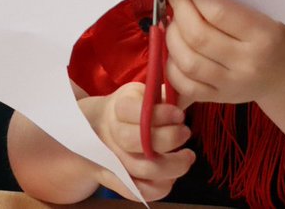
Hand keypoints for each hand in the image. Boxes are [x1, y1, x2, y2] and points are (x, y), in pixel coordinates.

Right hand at [92, 83, 193, 201]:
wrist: (97, 127)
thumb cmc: (129, 108)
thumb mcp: (140, 93)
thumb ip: (161, 95)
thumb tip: (186, 93)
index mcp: (117, 108)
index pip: (135, 111)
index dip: (161, 114)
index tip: (180, 114)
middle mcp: (111, 134)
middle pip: (136, 141)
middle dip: (169, 138)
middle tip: (186, 132)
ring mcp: (112, 160)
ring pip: (141, 169)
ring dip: (172, 166)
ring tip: (187, 156)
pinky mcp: (116, 180)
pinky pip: (137, 192)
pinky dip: (159, 188)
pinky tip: (172, 176)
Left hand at [163, 0, 284, 105]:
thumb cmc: (276, 40)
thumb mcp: (266, 17)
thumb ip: (232, 6)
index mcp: (263, 36)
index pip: (219, 11)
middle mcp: (246, 63)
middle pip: (198, 35)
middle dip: (178, 7)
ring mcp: (231, 85)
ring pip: (187, 61)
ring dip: (171, 35)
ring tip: (172, 19)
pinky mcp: (219, 98)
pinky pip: (184, 85)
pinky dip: (171, 65)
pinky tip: (174, 48)